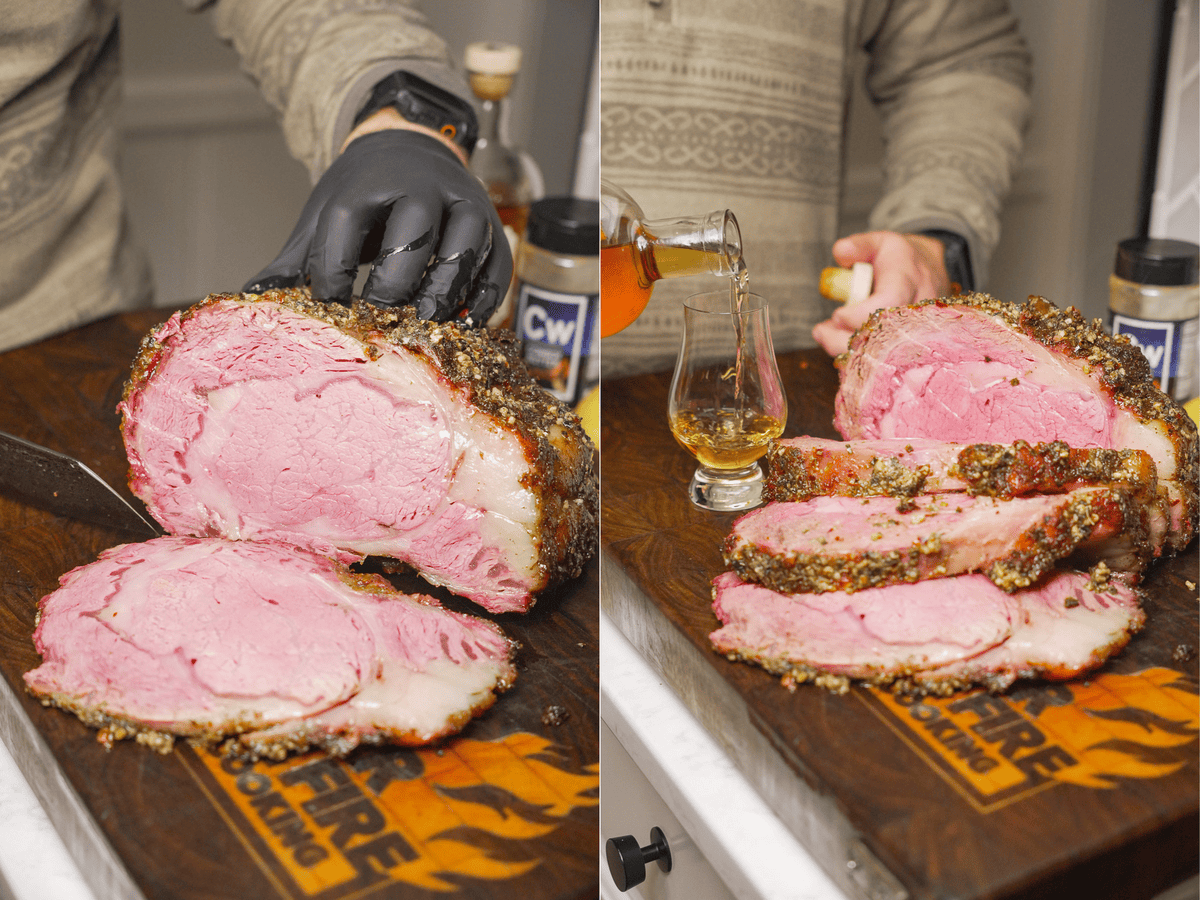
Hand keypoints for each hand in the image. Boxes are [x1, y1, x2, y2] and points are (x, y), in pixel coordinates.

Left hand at [244, 128, 510, 325]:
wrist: (415, 150)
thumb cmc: (368, 191)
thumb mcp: (326, 213)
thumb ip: (295, 260)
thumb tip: (252, 297)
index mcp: (369, 181)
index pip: (348, 220)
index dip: (336, 267)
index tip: (331, 303)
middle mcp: (423, 187)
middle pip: (414, 233)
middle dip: (396, 283)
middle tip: (382, 319)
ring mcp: (464, 204)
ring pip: (465, 247)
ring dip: (445, 293)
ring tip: (425, 326)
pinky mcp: (495, 229)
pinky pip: (497, 267)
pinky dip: (483, 301)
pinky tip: (461, 326)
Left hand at [812, 231, 949, 355]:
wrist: (930, 273)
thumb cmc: (900, 259)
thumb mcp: (881, 242)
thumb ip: (859, 245)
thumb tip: (840, 253)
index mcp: (908, 279)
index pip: (889, 303)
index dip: (859, 314)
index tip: (837, 314)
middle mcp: (918, 309)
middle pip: (886, 337)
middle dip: (847, 340)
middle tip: (821, 332)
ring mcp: (918, 331)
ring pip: (884, 355)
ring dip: (849, 351)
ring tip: (825, 335)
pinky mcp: (911, 346)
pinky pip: (885, 360)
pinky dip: (859, 357)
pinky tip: (841, 345)